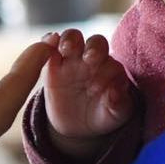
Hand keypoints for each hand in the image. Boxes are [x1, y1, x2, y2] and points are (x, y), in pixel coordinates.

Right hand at [42, 30, 134, 161]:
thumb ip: (119, 103)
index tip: (99, 87)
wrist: (78, 125)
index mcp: (111, 70)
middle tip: (90, 58)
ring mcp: (72, 59)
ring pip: (72, 38)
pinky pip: (49, 47)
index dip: (107, 71)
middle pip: (95, 42)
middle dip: (94, 47)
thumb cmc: (103, 114)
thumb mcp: (115, 114)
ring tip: (66, 48)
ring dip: (70, 39)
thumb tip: (115, 91)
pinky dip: (47, 41)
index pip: (112, 63)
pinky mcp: (52, 64)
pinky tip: (46, 43)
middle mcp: (93, 60)